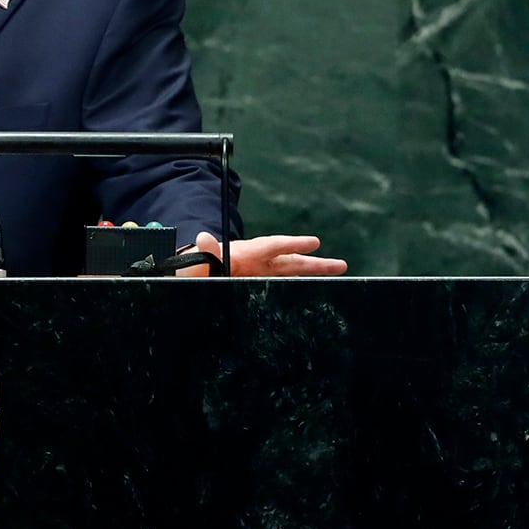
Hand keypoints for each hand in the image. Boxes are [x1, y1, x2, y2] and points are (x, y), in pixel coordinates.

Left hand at [180, 232, 347, 276]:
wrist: (187, 278)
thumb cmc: (191, 269)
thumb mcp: (195, 262)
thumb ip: (203, 253)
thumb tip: (204, 236)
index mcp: (242, 254)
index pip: (270, 248)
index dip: (291, 244)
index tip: (313, 243)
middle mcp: (255, 263)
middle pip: (288, 262)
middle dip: (314, 263)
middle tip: (340, 265)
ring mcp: (257, 275)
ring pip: (289, 273)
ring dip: (312, 273)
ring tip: (338, 272)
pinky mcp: (256, 287)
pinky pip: (279, 286)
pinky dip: (298, 286)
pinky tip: (314, 291)